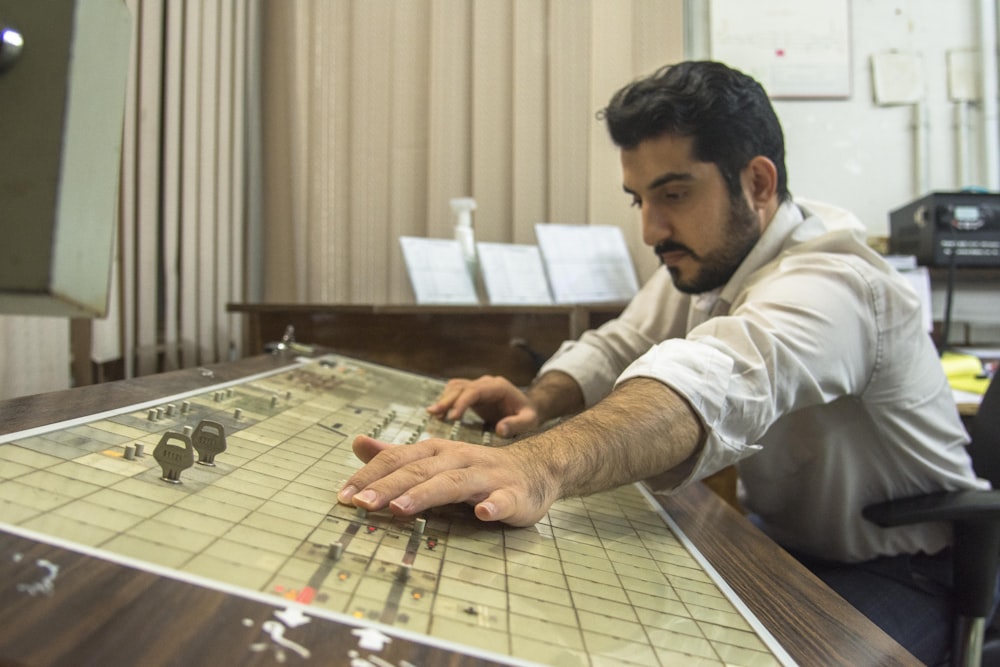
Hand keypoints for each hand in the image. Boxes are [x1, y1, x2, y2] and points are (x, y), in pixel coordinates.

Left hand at [337, 434, 557, 526]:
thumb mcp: (435, 458)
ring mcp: (487, 476)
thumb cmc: (476, 468)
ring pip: (454, 483)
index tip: (344, 495)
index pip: (399, 459)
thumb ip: (397, 455)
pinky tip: (483, 514)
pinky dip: (493, 505)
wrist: (534, 469)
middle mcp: (459, 459)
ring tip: (400, 509)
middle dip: (389, 486)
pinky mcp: (513, 495)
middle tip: (361, 504)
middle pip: (420, 470)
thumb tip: (357, 443)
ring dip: (426, 494)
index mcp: (438, 451)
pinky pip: (503, 500)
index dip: (371, 475)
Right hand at [426, 376, 540, 436]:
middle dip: (447, 400)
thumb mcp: (529, 420)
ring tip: (433, 414)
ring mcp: (478, 387)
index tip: (453, 417)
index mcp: (498, 387)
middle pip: (461, 387)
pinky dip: (445, 401)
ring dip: (443, 399)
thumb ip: (517, 424)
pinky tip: (438, 414)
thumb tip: (500, 429)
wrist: (528, 408)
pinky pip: (455, 393)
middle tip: (435, 414)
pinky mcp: (473, 394)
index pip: (475, 390)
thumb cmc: (529, 414)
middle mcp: (486, 384)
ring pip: (455, 387)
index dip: (462, 402)